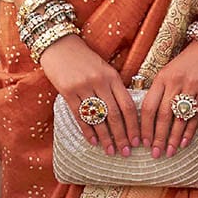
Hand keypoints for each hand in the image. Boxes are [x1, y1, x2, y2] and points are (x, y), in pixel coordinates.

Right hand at [38, 34, 139, 156]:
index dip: (134, 125)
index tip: (138, 141)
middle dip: (122, 136)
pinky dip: (88, 130)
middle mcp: (100, 82)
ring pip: (98, 118)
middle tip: (126, 152)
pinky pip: (80, 116)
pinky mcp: (67, 91)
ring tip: (111, 151)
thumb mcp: (104, 69)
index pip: (127, 105)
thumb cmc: (84, 59)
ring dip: (106, 137)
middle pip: (115, 115)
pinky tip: (93, 142)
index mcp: (112, 76)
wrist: (59, 44)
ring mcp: (83, 87)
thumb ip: (114, 87)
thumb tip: (125, 113)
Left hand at [139, 41, 197, 157]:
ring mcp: (192, 88)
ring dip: (172, 138)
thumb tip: (147, 117)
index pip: (149, 106)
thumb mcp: (167, 72)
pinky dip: (189, 131)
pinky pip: (196, 117)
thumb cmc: (184, 63)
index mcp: (162, 78)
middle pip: (163, 115)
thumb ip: (158, 91)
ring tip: (168, 152)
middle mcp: (175, 83)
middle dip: (157, 137)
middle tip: (154, 153)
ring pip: (179, 118)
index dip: (145, 126)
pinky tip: (183, 143)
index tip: (142, 141)